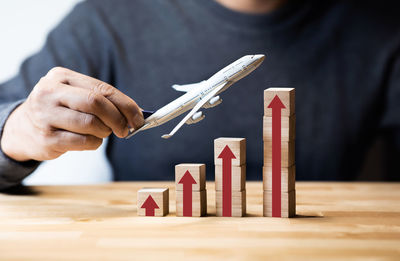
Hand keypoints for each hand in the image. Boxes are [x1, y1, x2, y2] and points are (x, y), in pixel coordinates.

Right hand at [0, 67, 143, 161]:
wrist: (23, 129)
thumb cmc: (59, 111)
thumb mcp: (75, 96)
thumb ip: (102, 100)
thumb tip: (136, 113)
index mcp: (62, 77)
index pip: (102, 89)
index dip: (126, 104)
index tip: (138, 118)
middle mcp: (50, 92)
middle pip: (96, 102)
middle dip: (118, 118)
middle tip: (125, 129)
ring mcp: (45, 115)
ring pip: (90, 123)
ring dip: (105, 131)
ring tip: (103, 132)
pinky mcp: (46, 138)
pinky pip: (83, 141)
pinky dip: (95, 143)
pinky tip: (91, 140)